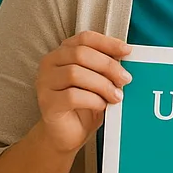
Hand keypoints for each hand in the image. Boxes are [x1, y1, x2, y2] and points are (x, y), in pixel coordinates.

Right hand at [35, 31, 132, 155]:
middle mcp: (50, 63)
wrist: (67, 134)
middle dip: (108, 66)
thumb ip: (106, 68)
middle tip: (125, 79)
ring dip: (102, 85)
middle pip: (81, 54)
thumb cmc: (84, 105)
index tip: (127, 51)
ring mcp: (45, 82)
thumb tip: (126, 58)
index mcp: (63, 53)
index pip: (85, 38)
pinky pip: (72, 96)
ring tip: (116, 96)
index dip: (107, 43)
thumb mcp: (98, 82)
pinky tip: (101, 105)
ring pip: (75, 73)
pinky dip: (93, 100)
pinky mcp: (47, 102)